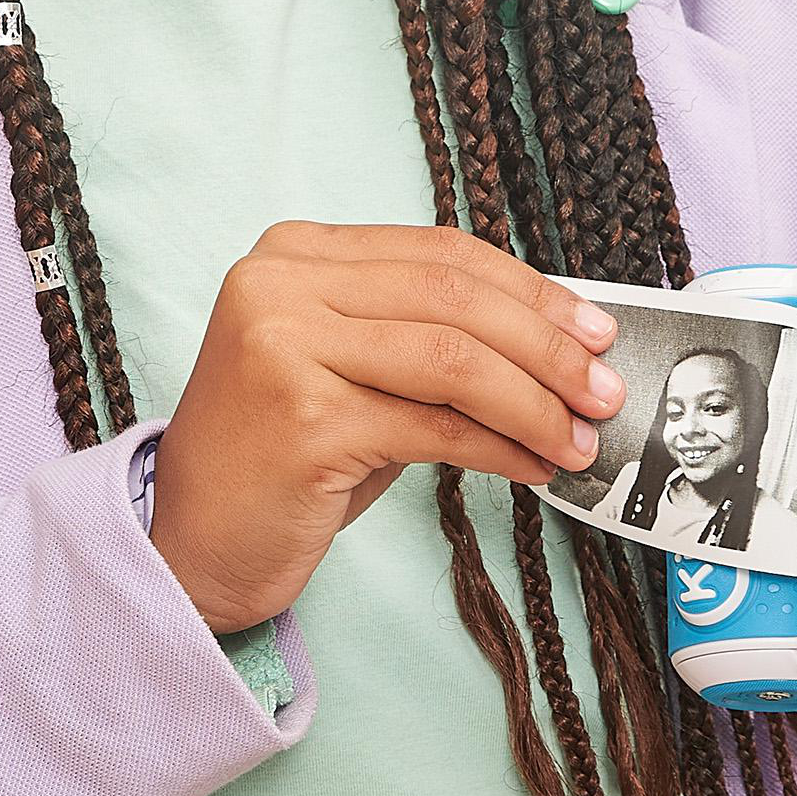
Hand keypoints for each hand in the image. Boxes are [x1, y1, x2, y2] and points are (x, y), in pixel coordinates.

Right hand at [148, 220, 626, 633]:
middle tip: (607, 388)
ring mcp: (285, 345)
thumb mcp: (353, 367)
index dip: (528, 289)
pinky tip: (535, 467)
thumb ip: (426, 331)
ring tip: (581, 438)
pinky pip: (435, 427)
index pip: (439, 252)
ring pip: (454, 359)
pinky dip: (501, 448)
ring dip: (536, 402)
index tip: (593, 328)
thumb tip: (557, 338)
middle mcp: (280, 282)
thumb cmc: (285, 456)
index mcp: (295, 251)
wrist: (189, 544)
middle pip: (453, 297)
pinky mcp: (303, 418)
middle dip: (548, 345)